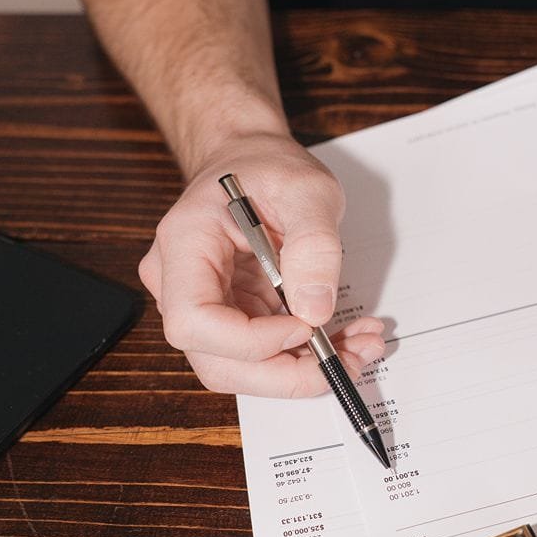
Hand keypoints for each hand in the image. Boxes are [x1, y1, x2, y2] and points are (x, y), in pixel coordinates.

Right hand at [138, 130, 385, 397]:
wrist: (252, 162)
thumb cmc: (268, 168)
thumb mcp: (307, 189)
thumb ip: (313, 244)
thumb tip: (315, 309)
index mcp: (184, 243)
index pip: (194, 320)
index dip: (249, 341)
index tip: (305, 326)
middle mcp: (178, 283)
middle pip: (216, 361)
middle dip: (287, 373)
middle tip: (350, 360)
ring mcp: (201, 304)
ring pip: (241, 368)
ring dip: (302, 371)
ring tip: (359, 348)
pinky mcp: (229, 316)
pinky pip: (261, 354)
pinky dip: (305, 356)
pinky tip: (345, 339)